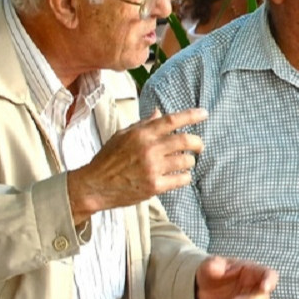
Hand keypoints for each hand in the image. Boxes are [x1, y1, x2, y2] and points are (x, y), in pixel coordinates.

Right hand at [68, 108, 206, 221]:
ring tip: (183, 163)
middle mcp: (149, 148)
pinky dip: (185, 177)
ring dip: (189, 162)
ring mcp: (153, 168)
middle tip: (200, 146)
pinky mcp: (155, 186)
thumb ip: (143, 124)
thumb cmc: (108, 159)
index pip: (171, 120)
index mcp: (141, 134)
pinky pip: (182, 179)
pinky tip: (179, 176)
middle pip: (186, 140)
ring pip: (186, 161)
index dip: (191, 116)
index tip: (204, 113)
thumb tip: (159, 112)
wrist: (95, 186)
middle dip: (198, 143)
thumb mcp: (122, 136)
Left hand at [194, 256, 277, 298]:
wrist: (204, 286)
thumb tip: (214, 266)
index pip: (268, 275)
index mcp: (252, 271)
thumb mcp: (210, 264)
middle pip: (262, 298)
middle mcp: (253, 288)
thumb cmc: (213, 270)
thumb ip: (212, 265)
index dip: (269, 281)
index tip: (264, 287)